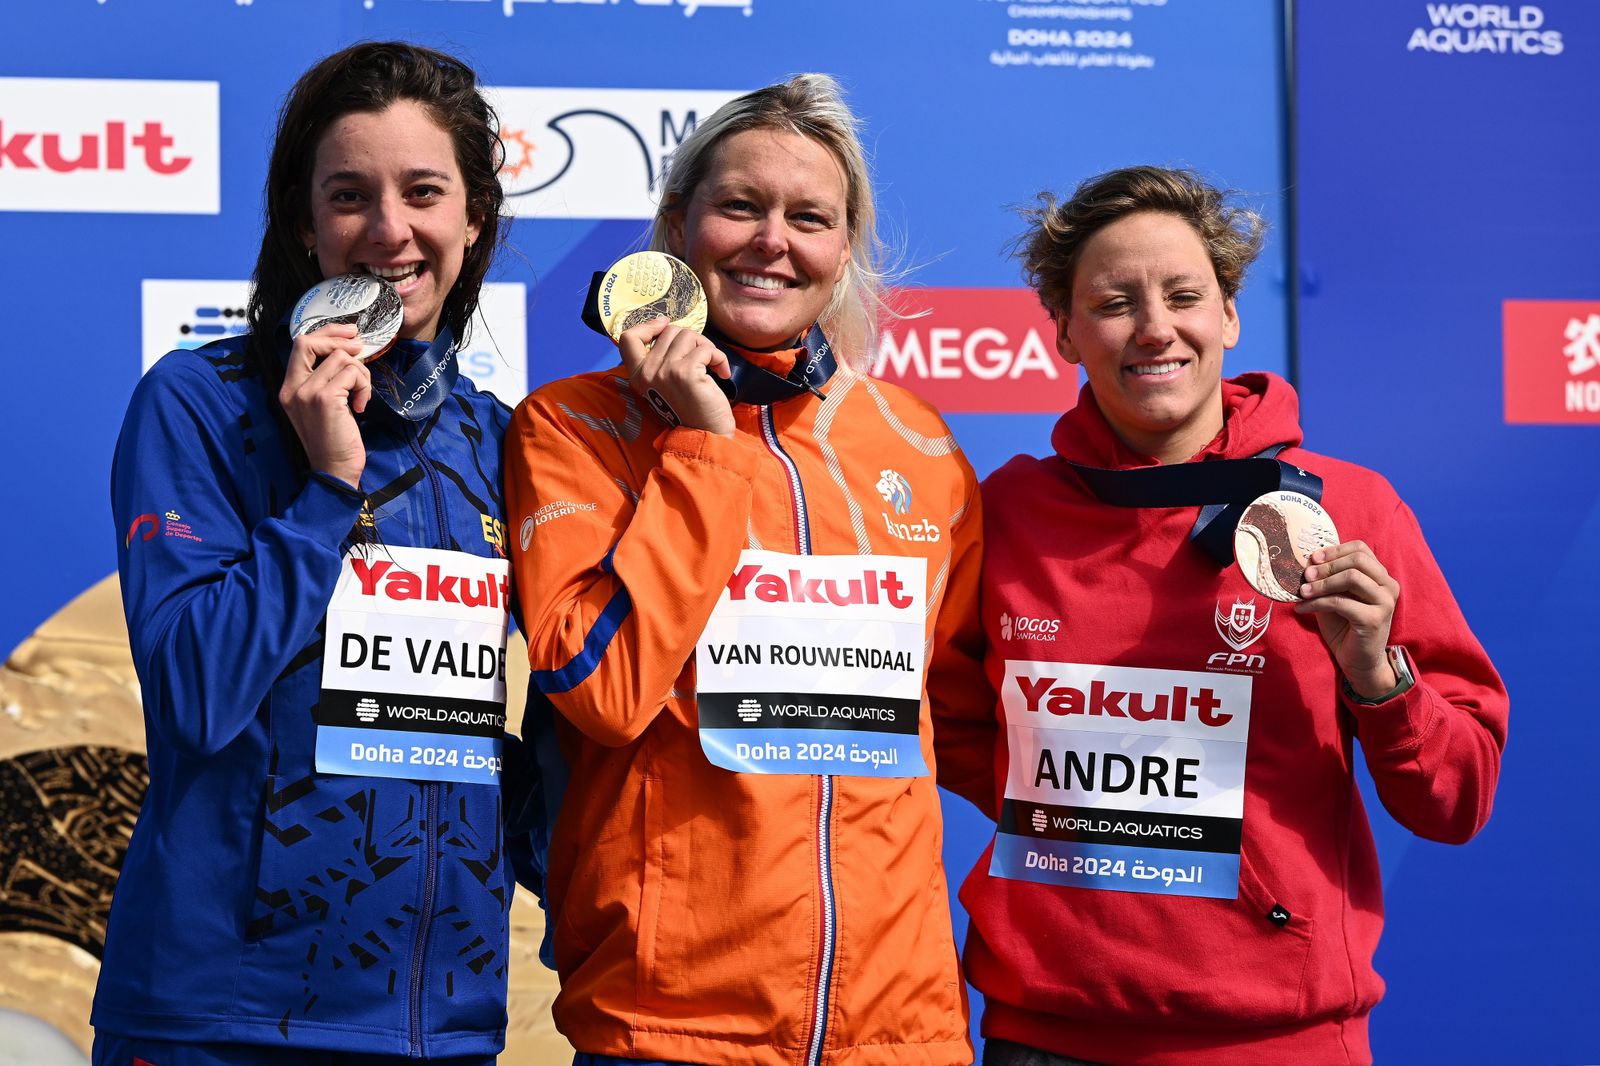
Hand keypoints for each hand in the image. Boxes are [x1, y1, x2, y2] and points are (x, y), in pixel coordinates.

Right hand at [279, 323, 371, 488]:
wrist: (334, 471)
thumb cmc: (335, 440)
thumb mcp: (324, 405)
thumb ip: (327, 379)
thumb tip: (348, 349)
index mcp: (288, 388)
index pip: (300, 344)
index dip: (326, 333)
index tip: (349, 334)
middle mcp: (291, 388)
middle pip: (309, 341)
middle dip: (339, 339)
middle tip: (361, 348)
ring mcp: (306, 392)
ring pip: (341, 357)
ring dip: (361, 372)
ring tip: (360, 395)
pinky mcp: (324, 399)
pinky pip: (353, 372)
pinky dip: (364, 385)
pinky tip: (361, 406)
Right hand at [618, 316, 733, 435]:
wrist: (706, 436)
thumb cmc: (691, 409)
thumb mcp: (666, 383)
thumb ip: (660, 360)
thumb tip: (669, 328)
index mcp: (637, 376)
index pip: (628, 337)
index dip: (648, 325)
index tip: (665, 325)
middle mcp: (647, 372)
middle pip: (669, 331)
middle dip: (691, 339)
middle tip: (702, 358)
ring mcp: (665, 371)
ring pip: (688, 335)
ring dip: (706, 347)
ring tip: (712, 366)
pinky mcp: (686, 372)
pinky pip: (706, 349)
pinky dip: (718, 357)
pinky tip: (721, 373)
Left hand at [1294, 539, 1399, 697]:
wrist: (1358, 661)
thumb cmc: (1345, 626)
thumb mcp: (1335, 596)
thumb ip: (1328, 579)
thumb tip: (1306, 562)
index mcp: (1380, 576)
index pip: (1361, 549)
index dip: (1335, 550)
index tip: (1313, 558)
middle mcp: (1388, 586)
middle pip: (1357, 560)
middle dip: (1327, 565)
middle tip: (1305, 575)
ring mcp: (1384, 602)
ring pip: (1351, 577)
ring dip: (1322, 583)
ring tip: (1302, 591)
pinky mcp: (1374, 619)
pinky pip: (1340, 602)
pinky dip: (1317, 602)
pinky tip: (1301, 608)